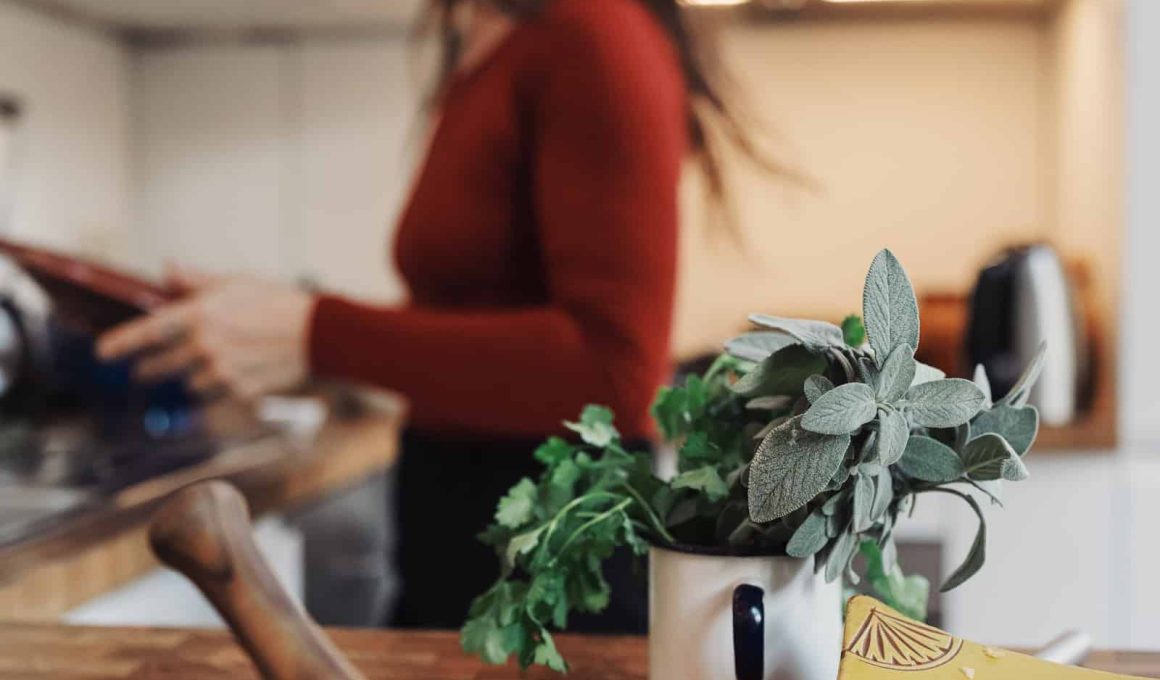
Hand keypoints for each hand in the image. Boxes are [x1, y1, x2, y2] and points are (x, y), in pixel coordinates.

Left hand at [97, 266, 315, 400]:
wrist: (318, 334)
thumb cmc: (280, 302)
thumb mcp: (236, 282)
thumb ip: (196, 281)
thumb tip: (168, 269)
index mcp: (200, 315)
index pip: (147, 332)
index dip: (120, 343)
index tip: (103, 352)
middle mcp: (205, 346)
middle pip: (160, 365)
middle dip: (150, 367)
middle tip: (145, 368)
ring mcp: (221, 371)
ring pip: (189, 382)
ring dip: (192, 376)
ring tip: (208, 365)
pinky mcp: (239, 390)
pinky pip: (216, 394)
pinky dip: (218, 387)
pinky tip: (234, 374)